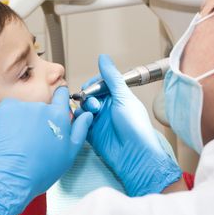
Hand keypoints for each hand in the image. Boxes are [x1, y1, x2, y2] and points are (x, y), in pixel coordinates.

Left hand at [0, 87, 92, 214]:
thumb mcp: (69, 153)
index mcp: (59, 115)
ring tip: (19, 141)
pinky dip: (7, 119)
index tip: (55, 105)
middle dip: (38, 119)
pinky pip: (8, 109)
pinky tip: (8, 136)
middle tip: (34, 139)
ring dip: (22, 120)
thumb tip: (87, 114)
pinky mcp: (5, 108)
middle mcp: (42, 106)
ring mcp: (23, 106)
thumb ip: (80, 130)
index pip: (62, 95)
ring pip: (24, 109)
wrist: (11, 176)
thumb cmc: (41, 170)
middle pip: (41, 106)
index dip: (59, 98)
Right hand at [76, 55, 180, 196]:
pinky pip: (79, 122)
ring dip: (83, 109)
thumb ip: (111, 78)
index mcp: (117, 97)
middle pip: (89, 95)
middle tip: (94, 105)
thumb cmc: (135, 128)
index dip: (93, 85)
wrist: (134, 156)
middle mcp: (107, 107)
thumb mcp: (123, 98)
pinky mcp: (91, 133)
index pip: (99, 84)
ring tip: (91, 116)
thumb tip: (103, 58)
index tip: (91, 89)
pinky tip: (83, 123)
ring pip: (82, 108)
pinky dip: (78, 121)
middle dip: (88, 97)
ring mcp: (99, 120)